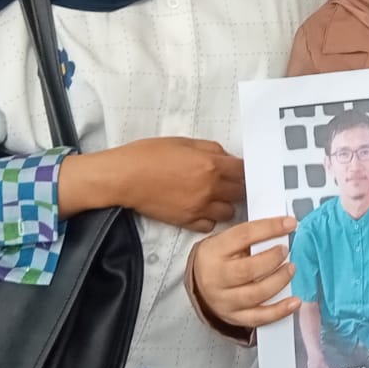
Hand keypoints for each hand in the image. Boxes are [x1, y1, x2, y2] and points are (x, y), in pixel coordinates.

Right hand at [61, 138, 244, 231]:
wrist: (124, 177)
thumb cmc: (149, 155)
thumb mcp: (184, 142)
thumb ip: (211, 149)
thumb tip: (226, 158)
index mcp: (212, 164)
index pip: (244, 171)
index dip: (245, 170)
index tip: (242, 171)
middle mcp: (211, 187)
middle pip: (241, 192)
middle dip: (238, 187)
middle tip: (230, 183)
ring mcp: (200, 207)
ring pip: (230, 212)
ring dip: (226, 204)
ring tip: (215, 198)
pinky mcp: (187, 221)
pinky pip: (210, 225)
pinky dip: (209, 219)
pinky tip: (201, 210)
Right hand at [191, 214, 299, 329]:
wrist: (201, 284)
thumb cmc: (219, 259)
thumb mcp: (226, 241)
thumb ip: (251, 237)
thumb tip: (282, 230)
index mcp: (213, 252)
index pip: (243, 236)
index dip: (269, 228)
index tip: (289, 224)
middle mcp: (216, 278)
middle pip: (248, 270)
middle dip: (273, 259)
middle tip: (285, 250)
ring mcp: (225, 301)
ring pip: (256, 294)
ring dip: (279, 281)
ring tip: (291, 268)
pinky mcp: (234, 317)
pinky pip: (259, 317)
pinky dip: (280, 310)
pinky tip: (294, 302)